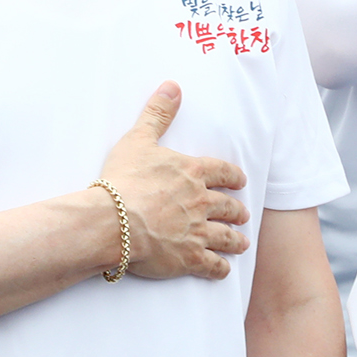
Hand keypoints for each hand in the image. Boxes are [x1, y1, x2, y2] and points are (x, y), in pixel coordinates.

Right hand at [95, 83, 249, 280]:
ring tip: (241, 243)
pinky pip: (212, 265)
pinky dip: (220, 268)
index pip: (222, 172)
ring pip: (226, 236)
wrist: (114, 220)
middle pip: (228, 206)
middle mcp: (202, 202)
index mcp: (192, 173)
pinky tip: (224, 269)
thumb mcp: (139, 139)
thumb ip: (158, 113)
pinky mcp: (189, 258)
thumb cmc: (123, 180)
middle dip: (237, 210)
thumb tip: (172, 87)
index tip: (239, 181)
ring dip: (236, 239)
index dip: (233, 177)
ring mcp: (198, 231)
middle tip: (242, 214)